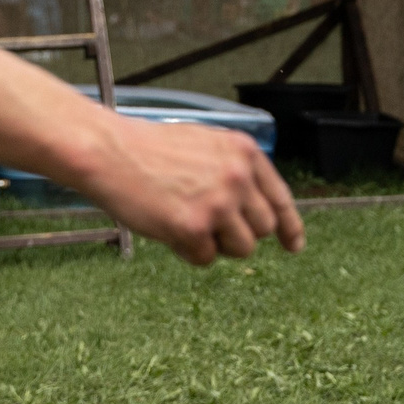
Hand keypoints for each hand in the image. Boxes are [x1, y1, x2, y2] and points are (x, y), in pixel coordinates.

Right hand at [71, 117, 303, 265]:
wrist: (110, 152)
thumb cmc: (151, 149)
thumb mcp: (206, 145)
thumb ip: (235, 171)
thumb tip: (256, 209)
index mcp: (245, 153)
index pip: (280, 198)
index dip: (290, 226)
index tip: (293, 245)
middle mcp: (238, 177)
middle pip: (262, 229)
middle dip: (240, 234)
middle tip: (210, 226)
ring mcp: (218, 203)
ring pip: (241, 249)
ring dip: (217, 245)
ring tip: (187, 223)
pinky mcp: (193, 228)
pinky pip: (206, 258)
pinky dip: (188, 251)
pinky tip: (168, 228)